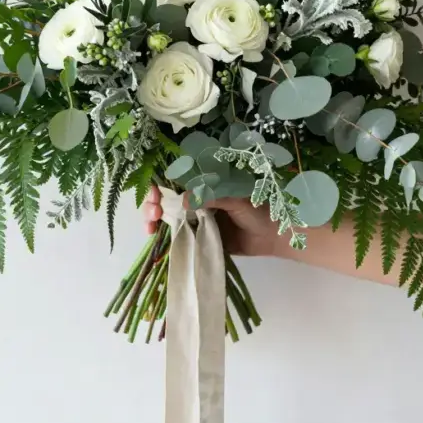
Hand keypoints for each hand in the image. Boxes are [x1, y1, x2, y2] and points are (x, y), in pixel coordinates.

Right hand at [142, 185, 281, 256]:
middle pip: (166, 200)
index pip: (175, 182)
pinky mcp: (199, 240)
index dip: (160, 185)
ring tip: (150, 226)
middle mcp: (196, 202)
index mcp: (204, 187)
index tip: (155, 194)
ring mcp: (196, 221)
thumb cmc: (257, 211)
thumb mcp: (235, 199)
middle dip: (153, 204)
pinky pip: (178, 237)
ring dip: (153, 219)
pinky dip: (164, 237)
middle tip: (153, 213)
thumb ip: (211, 197)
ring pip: (167, 218)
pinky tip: (155, 237)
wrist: (272, 237)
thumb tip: (183, 201)